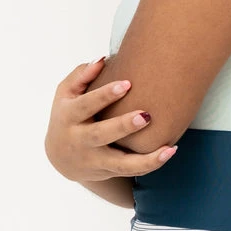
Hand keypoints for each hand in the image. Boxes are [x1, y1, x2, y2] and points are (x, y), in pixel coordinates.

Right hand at [44, 57, 176, 184]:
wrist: (61, 157)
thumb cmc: (69, 115)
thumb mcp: (66, 94)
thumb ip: (82, 75)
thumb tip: (102, 60)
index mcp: (69, 117)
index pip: (85, 105)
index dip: (104, 95)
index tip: (127, 83)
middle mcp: (79, 140)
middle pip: (100, 135)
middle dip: (123, 126)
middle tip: (146, 115)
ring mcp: (94, 159)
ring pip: (119, 164)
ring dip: (145, 158)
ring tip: (167, 147)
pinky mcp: (107, 171)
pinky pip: (130, 171)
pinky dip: (150, 164)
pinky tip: (169, 151)